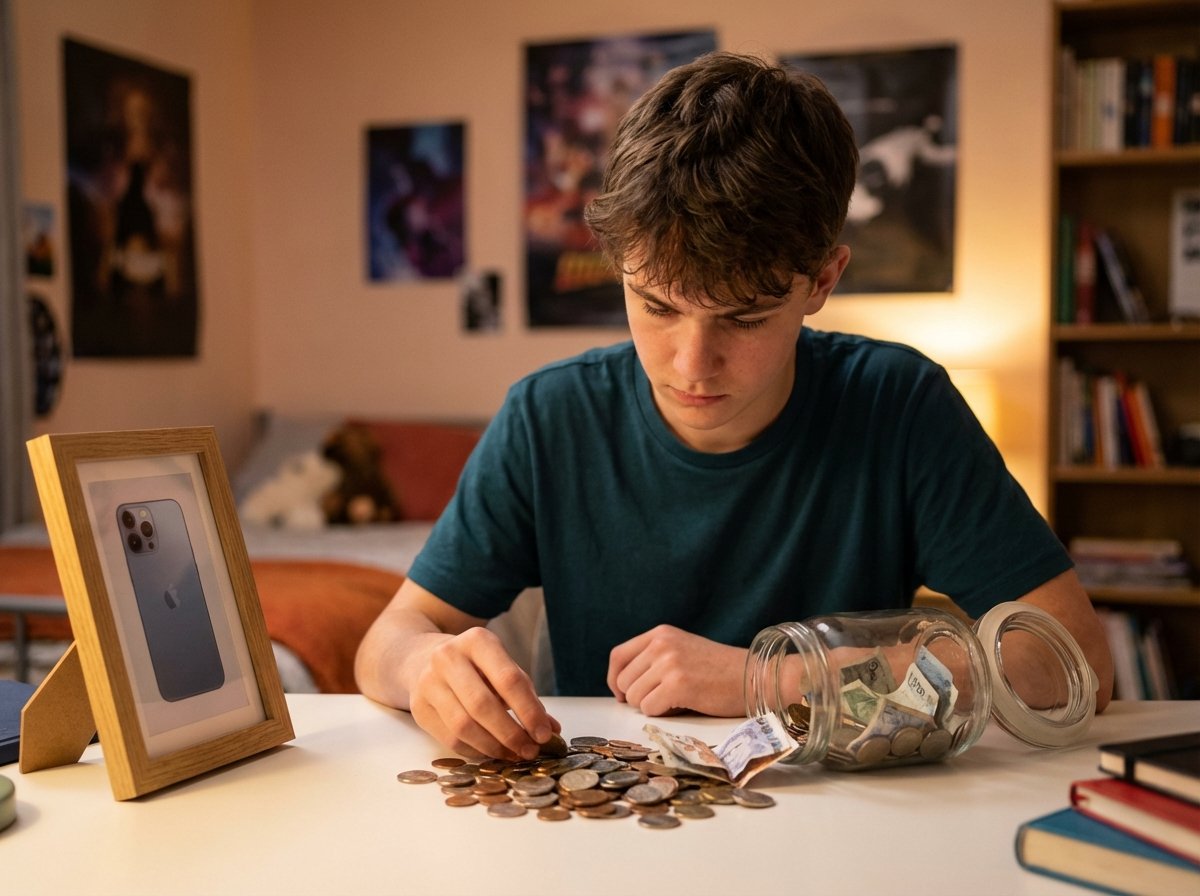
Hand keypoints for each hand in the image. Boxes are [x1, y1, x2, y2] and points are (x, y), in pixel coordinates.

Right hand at [408, 626, 559, 760]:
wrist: (421, 658)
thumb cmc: (473, 665)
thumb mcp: (500, 666)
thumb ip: (526, 694)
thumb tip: (551, 729)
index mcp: (477, 640)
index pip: (508, 679)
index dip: (529, 710)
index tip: (544, 733)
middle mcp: (448, 657)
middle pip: (483, 705)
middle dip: (511, 733)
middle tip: (530, 750)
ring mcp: (428, 682)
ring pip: (464, 726)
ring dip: (493, 746)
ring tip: (513, 755)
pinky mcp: (418, 707)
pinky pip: (450, 738)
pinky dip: (475, 751)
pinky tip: (492, 753)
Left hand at [607, 624, 746, 717]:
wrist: (753, 676)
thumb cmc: (719, 670)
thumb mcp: (682, 651)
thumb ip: (654, 659)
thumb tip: (621, 688)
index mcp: (660, 633)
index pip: (618, 656)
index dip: (616, 679)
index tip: (622, 694)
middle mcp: (661, 644)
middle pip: (624, 681)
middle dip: (637, 697)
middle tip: (661, 700)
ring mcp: (668, 663)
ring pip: (634, 697)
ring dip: (651, 706)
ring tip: (677, 700)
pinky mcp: (677, 684)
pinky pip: (649, 709)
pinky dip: (662, 714)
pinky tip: (683, 705)